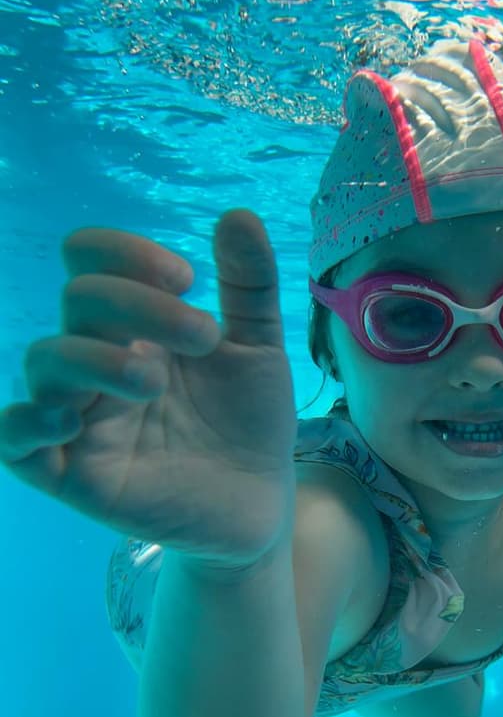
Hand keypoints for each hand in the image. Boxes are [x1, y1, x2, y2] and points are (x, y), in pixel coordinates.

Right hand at [0, 209, 296, 566]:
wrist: (263, 502)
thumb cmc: (251, 424)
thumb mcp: (259, 350)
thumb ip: (249, 287)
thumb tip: (239, 214)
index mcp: (134, 326)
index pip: (90, 262)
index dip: (124, 253)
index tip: (187, 278)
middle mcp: (98, 364)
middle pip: (77, 302)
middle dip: (137, 305)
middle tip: (203, 339)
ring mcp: (82, 418)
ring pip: (44, 362)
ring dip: (96, 357)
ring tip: (153, 379)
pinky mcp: (74, 475)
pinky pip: (14, 442)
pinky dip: (26, 422)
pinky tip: (73, 419)